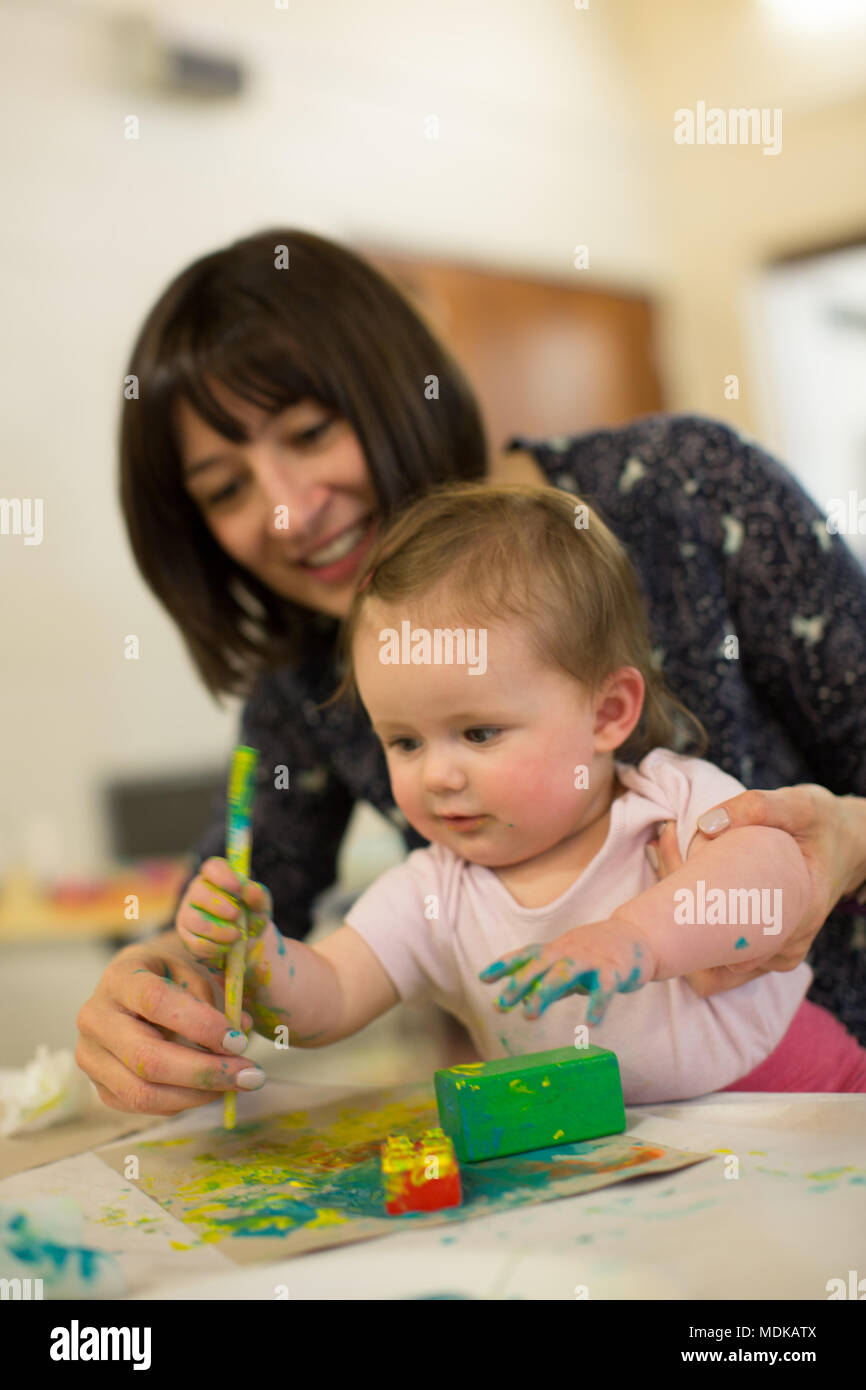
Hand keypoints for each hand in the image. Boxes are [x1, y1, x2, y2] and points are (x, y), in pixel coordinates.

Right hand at [75, 930, 259, 1115]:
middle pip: (147, 1058)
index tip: (239, 1040)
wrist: (136, 989)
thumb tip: (241, 1032)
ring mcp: (91, 1056)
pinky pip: (142, 1105)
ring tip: (236, 1084)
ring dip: (198, 1095)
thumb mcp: (196, 967)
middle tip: (250, 1074)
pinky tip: (210, 1088)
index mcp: (120, 977)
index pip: (155, 1001)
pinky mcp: (99, 1085)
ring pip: (143, 1092)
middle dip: (205, 1071)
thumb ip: (217, 996)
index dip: (200, 1024)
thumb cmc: (172, 975)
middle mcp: (96, 1018)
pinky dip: (183, 1102)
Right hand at [176, 856, 271, 968]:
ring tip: (237, 934)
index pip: (213, 867)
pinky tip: (228, 948)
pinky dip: (215, 948)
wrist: (246, 944)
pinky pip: (196, 944)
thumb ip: (257, 896)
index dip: (223, 876)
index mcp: (216, 877)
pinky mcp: (187, 939)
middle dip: (219, 905)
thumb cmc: (251, 916)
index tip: (238, 888)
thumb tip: (249, 891)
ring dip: (219, 930)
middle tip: (237, 914)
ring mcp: (188, 915)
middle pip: (199, 892)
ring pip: (196, 920)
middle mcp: (198, 892)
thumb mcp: (260, 905)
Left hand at [479, 920, 653, 1026]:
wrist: (636, 936)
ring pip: (564, 973)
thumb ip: (546, 979)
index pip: (526, 955)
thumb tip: (522, 1001)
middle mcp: (569, 951)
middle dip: (518, 984)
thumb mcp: (566, 962)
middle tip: (501, 1005)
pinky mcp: (615, 970)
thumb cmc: (595, 953)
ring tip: (529, 1014)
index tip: (483, 979)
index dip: (504, 965)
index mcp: (556, 950)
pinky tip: (590, 1024)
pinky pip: (605, 989)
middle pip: (539, 965)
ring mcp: (591, 959)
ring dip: (545, 992)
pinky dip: (597, 1005)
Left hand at [645, 784, 863, 997]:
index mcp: (795, 920)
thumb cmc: (825, 825)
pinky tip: (680, 870)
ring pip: (707, 954)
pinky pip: (718, 948)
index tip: (665, 849)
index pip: (722, 935)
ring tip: (664, 851)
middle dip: (673, 901)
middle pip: (706, 950)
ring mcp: (771, 954)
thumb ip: (759, 807)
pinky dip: (693, 915)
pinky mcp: (763, 948)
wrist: (849, 844)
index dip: (684, 902)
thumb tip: (705, 825)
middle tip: (660, 844)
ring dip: (679, 909)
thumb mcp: (802, 806)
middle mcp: (780, 950)